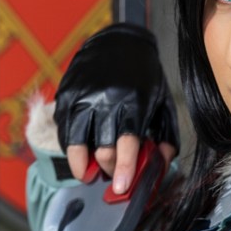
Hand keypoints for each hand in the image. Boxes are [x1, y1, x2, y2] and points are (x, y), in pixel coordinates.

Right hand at [54, 22, 179, 191]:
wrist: (119, 42)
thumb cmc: (145, 78)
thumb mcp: (164, 105)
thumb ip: (166, 138)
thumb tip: (159, 167)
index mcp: (133, 104)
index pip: (126, 145)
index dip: (123, 170)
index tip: (120, 188)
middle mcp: (105, 101)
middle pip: (102, 150)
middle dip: (108, 169)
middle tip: (111, 173)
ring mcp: (82, 97)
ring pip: (75, 144)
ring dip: (83, 165)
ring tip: (89, 171)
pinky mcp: (66, 95)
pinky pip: (64, 131)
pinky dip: (70, 147)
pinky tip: (80, 151)